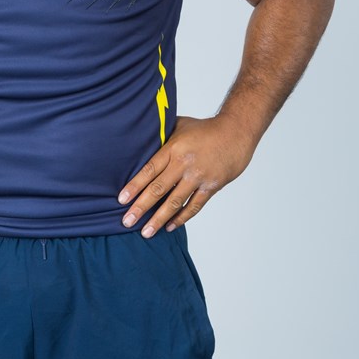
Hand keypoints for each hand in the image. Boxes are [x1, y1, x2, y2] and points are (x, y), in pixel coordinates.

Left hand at [117, 114, 255, 236]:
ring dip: (159, 219)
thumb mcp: (179, 126)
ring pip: (175, 202)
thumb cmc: (205, 128)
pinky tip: (170, 226)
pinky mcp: (212, 186)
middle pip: (158, 188)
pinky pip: (194, 206)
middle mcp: (184, 164)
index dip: (135, 186)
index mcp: (173, 148)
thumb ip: (162, 137)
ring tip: (146, 232)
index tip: (122, 200)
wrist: (236, 132)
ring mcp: (198, 177)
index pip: (149, 170)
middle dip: (141, 207)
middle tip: (127, 221)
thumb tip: (142, 142)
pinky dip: (182, 218)